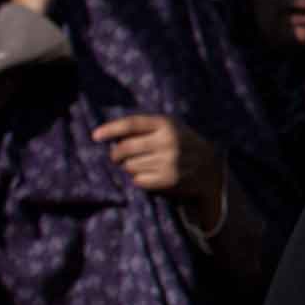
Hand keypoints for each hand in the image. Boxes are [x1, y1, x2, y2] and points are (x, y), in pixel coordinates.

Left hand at [90, 115, 225, 215]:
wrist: (209, 167)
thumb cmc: (182, 143)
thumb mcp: (170, 128)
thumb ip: (144, 129)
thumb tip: (110, 138)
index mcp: (166, 124)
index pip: (132, 124)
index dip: (111, 129)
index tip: (95, 136)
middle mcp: (168, 142)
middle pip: (125, 148)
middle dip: (116, 154)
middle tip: (116, 157)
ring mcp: (169, 162)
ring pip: (130, 166)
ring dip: (129, 166)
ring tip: (141, 165)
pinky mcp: (169, 179)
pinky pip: (138, 180)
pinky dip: (138, 178)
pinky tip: (149, 174)